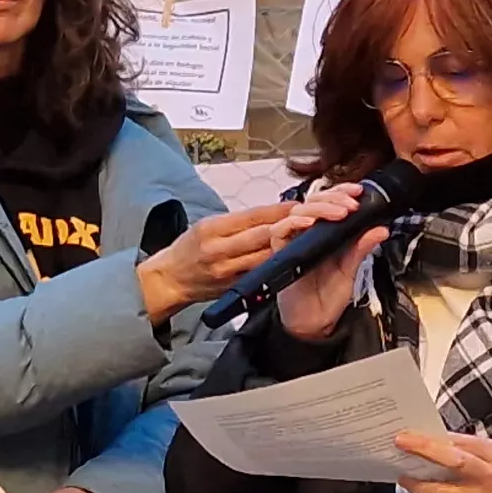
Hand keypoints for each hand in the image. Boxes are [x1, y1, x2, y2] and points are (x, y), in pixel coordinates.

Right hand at [138, 204, 309, 323]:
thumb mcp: (207, 225)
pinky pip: (262, 274)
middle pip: (265, 235)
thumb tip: (272, 213)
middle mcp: (221, 250)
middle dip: (296, 226)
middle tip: (321, 218)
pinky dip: (280, 266)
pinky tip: (298, 261)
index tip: (305, 203)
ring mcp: (228, 272)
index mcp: (213, 228)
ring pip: (268, 257)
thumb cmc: (189, 249)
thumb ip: (238, 222)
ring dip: (293, 247)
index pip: (254, 216)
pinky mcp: (234, 288)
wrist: (169, 280)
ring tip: (316, 237)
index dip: (282, 210)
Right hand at [269, 183, 383, 341]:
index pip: (330, 202)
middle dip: (334, 197)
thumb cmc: (328, 297)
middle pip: (313, 201)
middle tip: (351, 204)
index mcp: (328, 233)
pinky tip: (309, 223)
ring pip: (298, 210)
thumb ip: (362, 247)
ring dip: (319, 208)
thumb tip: (380, 229)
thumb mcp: (351, 269)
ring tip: (339, 213)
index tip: (358, 192)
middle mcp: (310, 234)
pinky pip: (280, 231)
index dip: (342, 192)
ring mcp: (295, 241)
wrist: (314, 323)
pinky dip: (294, 223)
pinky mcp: (282, 253)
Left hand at [394, 429, 491, 492]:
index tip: (410, 436)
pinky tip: (426, 491)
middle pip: (453, 465)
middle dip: (424, 454)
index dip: (432, 441)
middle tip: (401, 446)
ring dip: (420, 485)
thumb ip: (470, 446)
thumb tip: (437, 440)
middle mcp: (491, 478)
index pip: (461, 445)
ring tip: (405, 477)